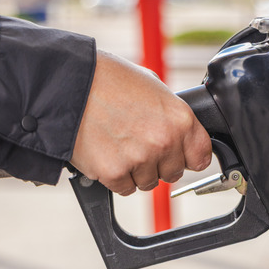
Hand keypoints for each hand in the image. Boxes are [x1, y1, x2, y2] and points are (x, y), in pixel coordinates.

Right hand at [70, 50, 211, 195]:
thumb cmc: (107, 80)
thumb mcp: (152, 87)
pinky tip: (107, 154)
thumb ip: (170, 114)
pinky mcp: (115, 173)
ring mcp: (140, 159)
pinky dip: (116, 177)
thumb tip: (178, 131)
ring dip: (136, 171)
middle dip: (159, 163)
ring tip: (119, 145)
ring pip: (148, 183)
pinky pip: (125, 188)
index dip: (188, 156)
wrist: (67, 85)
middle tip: (138, 144)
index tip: (180, 155)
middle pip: (173, 172)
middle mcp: (165, 141)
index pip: (201, 157)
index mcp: (181, 119)